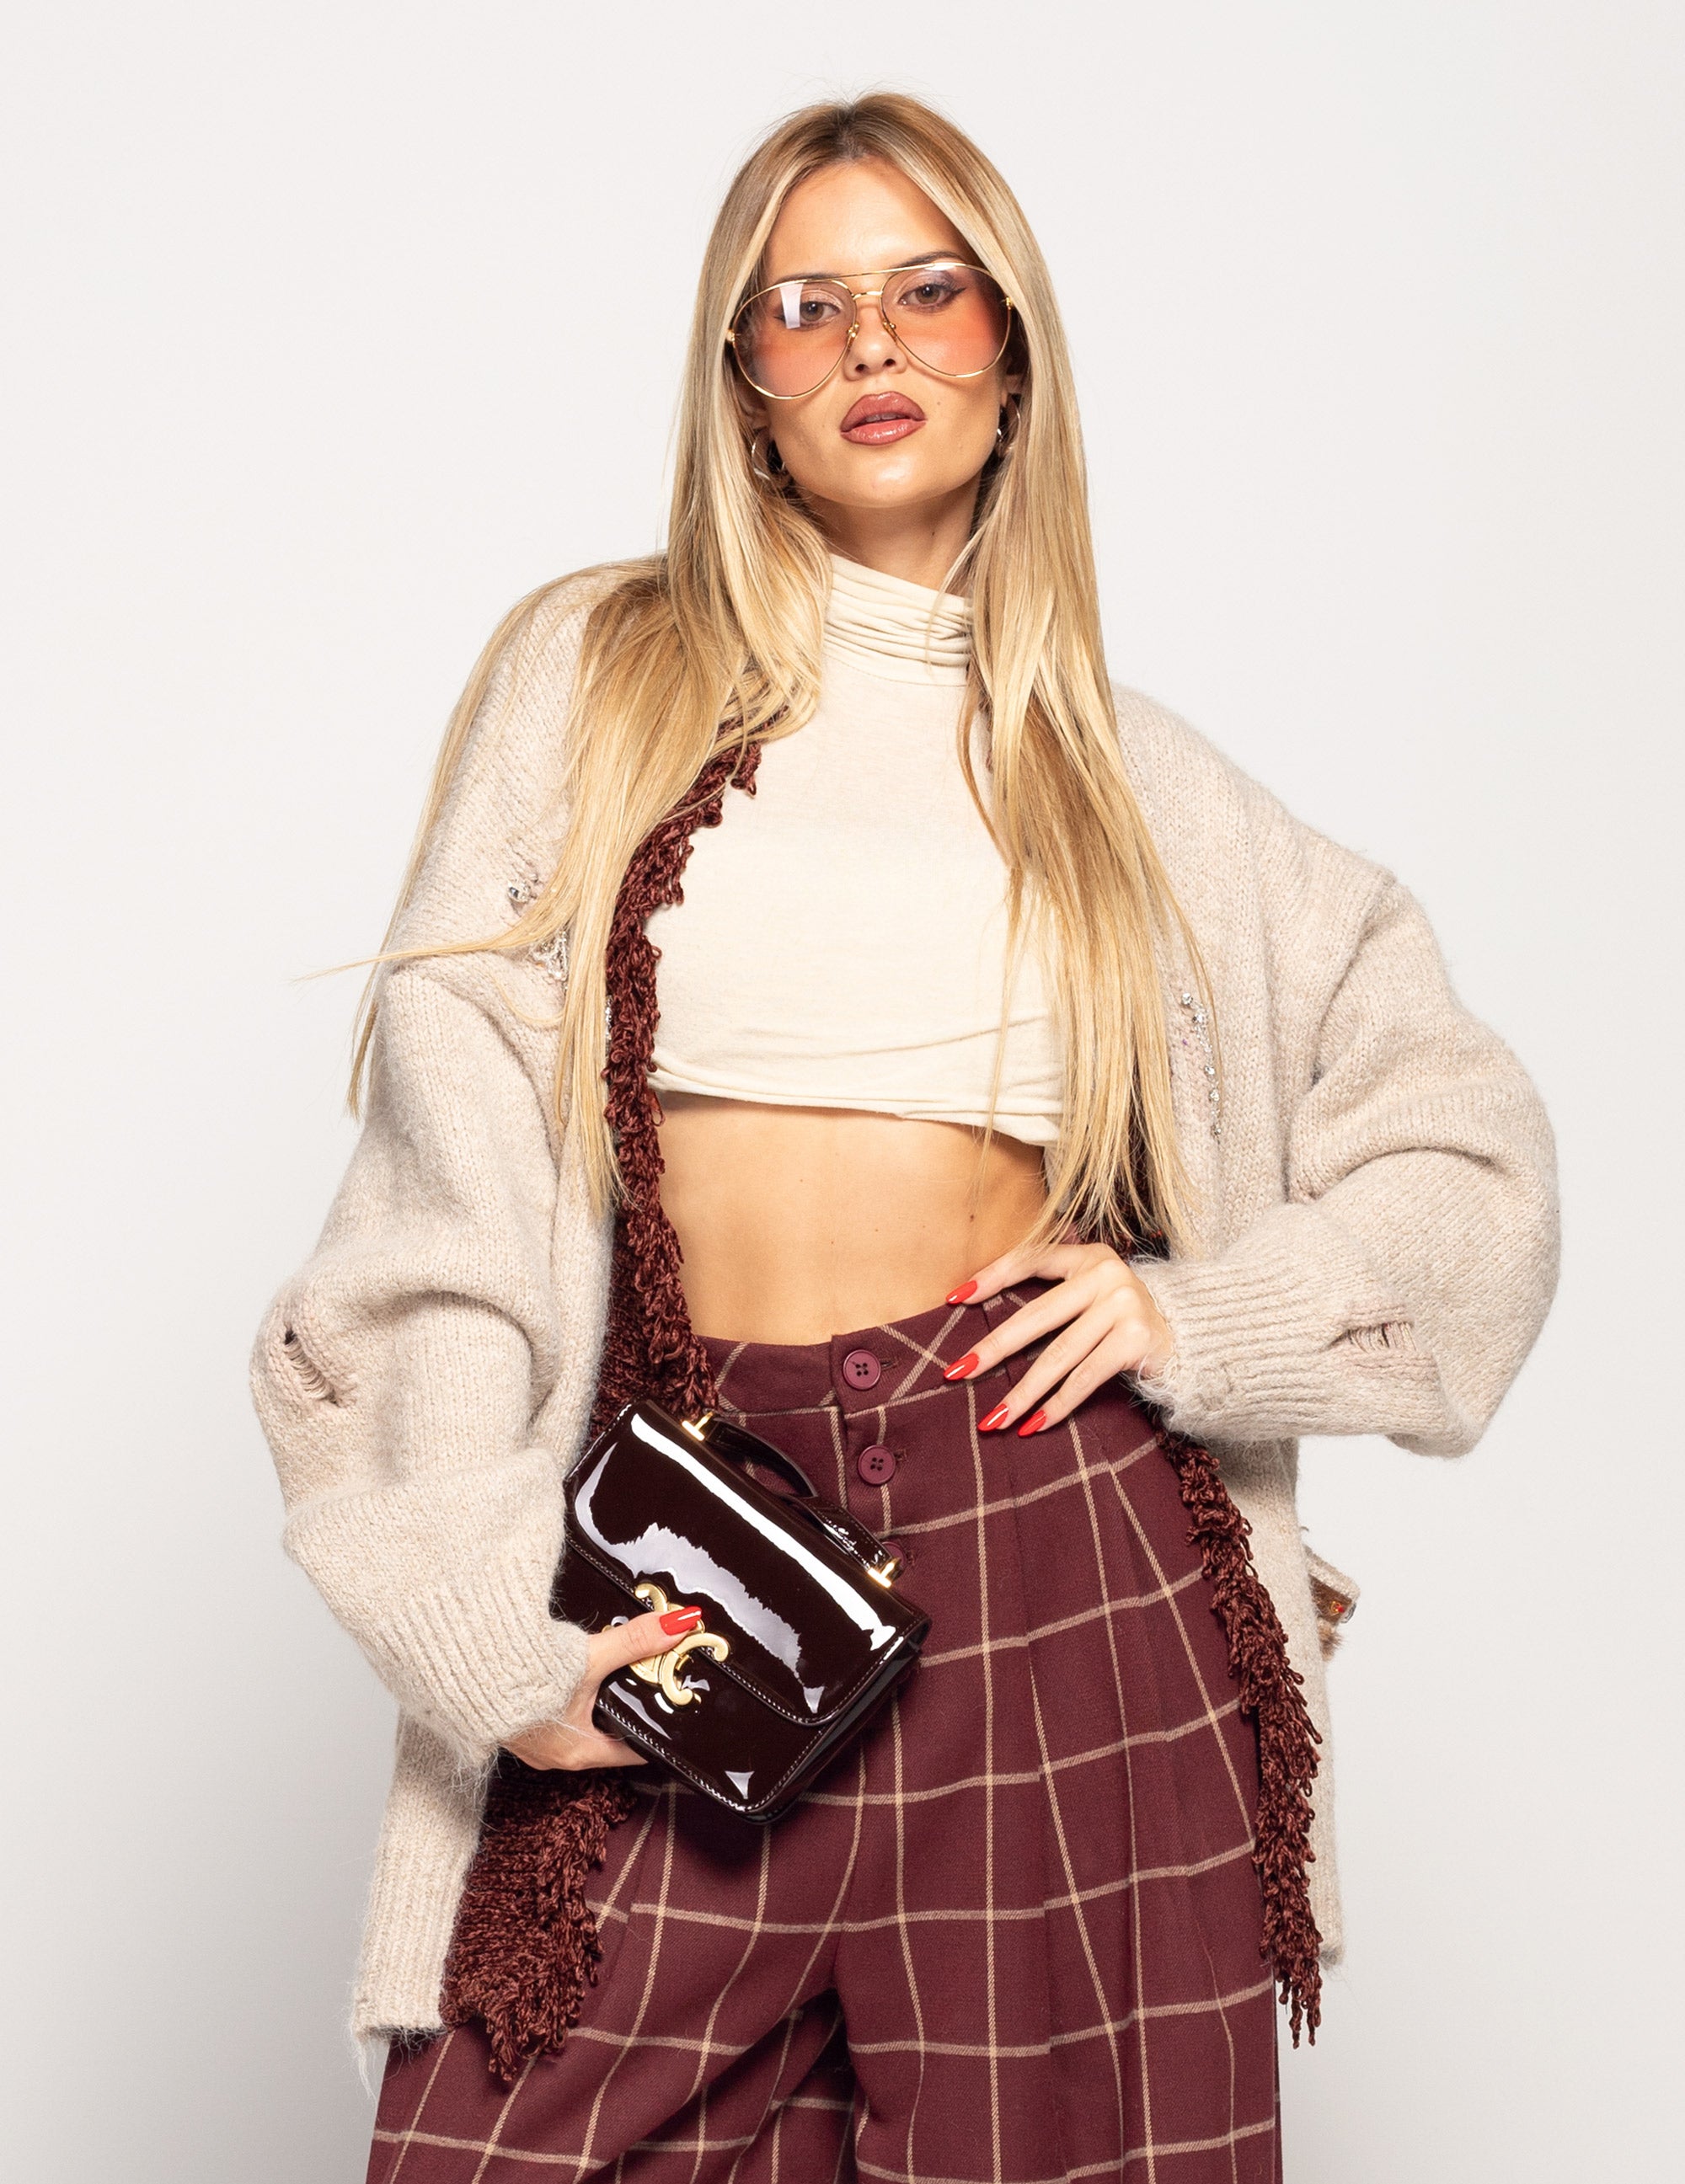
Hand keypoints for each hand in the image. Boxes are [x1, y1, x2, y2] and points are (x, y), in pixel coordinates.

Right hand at [503, 1604, 702, 1769]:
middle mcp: (557, 1756)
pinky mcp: (516, 1727)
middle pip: (607, 1738)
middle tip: (649, 1687)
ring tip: (614, 1678)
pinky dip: (568, 1701)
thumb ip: (635, 1642)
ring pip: (579, 1728)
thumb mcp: (590, 1658)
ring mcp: (533, 1745)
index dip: (655, 1732)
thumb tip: (676, 1627)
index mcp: (581, 1753)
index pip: (633, 1751)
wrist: (467, 1672)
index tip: (674, 1716)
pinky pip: (552, 1719)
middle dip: (626, 1713)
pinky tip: (570, 1677)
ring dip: (594, 1706)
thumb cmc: (523, 1676)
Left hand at [941, 1240, 1173, 1435]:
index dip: (992, 1277)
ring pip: (1058, 1356)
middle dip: (992, 1349)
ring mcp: (1123, 1306)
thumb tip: (983, 1309)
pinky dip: (1057, 1405)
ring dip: (1022, 1392)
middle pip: (1036, 1316)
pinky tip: (1034, 1425)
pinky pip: (1085, 1378)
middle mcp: (1107, 1275)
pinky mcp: (1135, 1340)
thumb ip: (1056, 1293)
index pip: (1032, 1259)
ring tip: (993, 1418)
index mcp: (1090, 1256)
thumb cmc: (1127, 1318)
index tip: (954, 1299)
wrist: (1193, 1338)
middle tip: (956, 1372)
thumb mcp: (1095, 1291)